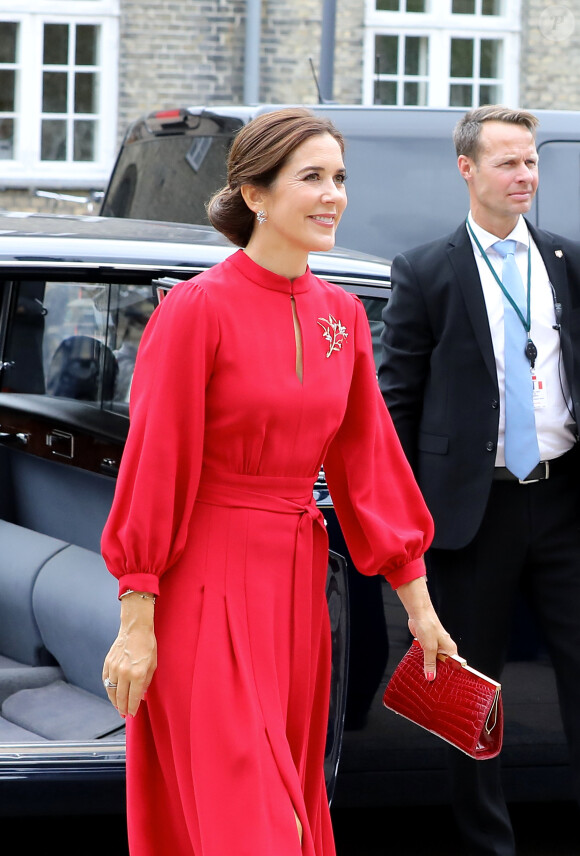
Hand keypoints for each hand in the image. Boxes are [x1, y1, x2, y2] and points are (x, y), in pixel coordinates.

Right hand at [102, 593, 156, 716]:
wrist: (135, 629)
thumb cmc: (147, 646)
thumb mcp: (152, 665)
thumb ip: (146, 683)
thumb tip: (141, 697)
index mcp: (138, 674)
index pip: (133, 698)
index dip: (132, 709)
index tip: (132, 714)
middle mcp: (124, 673)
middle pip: (121, 698)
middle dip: (123, 709)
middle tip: (124, 715)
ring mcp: (114, 668)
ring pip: (111, 691)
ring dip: (114, 702)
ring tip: (118, 708)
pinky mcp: (107, 663)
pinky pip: (106, 681)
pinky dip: (108, 689)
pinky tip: (112, 694)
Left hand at [396, 576, 456, 680]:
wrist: (418, 613)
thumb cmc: (428, 625)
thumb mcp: (429, 648)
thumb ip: (430, 663)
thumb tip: (431, 676)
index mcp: (451, 649)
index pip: (454, 666)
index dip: (449, 675)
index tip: (445, 685)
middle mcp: (445, 648)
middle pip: (443, 665)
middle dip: (437, 672)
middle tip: (433, 683)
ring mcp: (436, 646)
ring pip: (434, 661)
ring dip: (429, 666)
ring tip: (426, 677)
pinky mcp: (427, 644)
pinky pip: (426, 656)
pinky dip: (423, 660)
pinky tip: (420, 667)